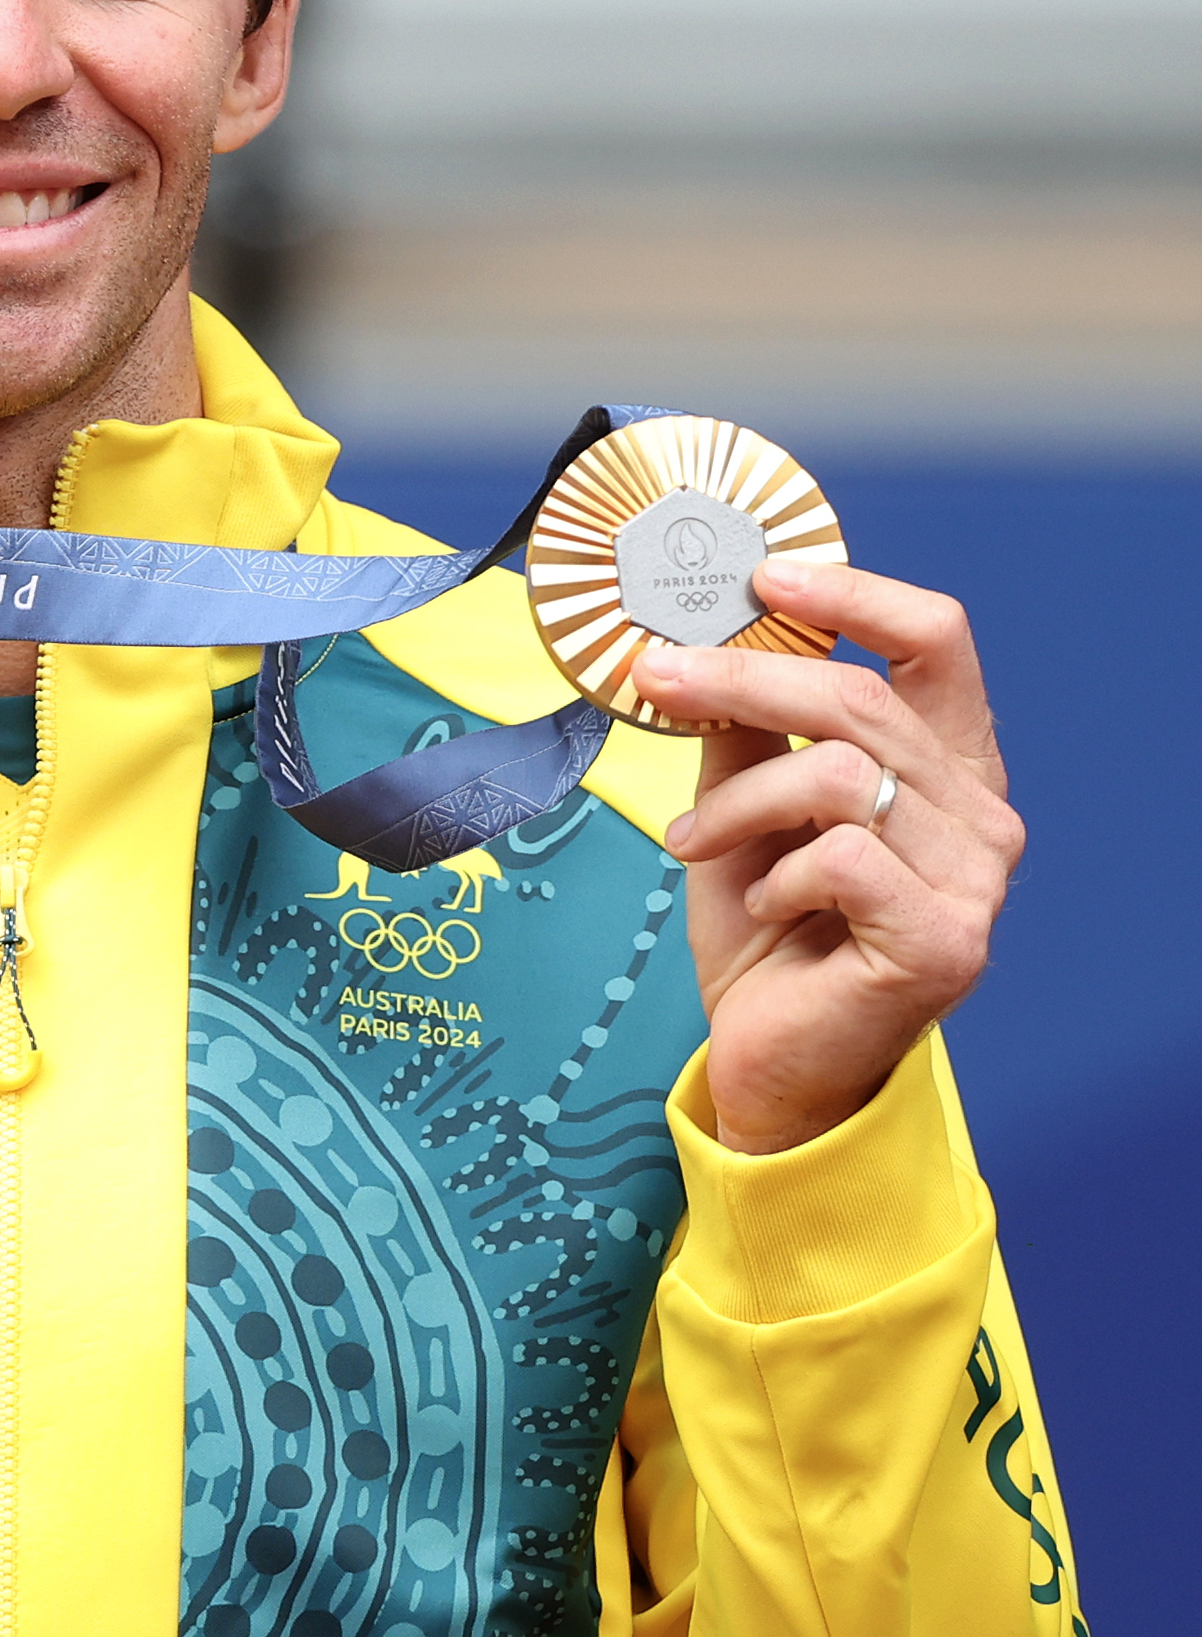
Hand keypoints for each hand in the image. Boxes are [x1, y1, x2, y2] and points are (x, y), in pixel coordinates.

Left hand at [632, 560, 1023, 1155]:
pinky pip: (839, 857)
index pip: (936, 644)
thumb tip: (695, 640)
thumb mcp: (744, 808)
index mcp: (946, 767)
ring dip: (740, 804)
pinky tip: (760, 907)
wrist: (772, 1058)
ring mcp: (977, 881)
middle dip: (740, 682)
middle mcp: (981, 815)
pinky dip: (773, 875)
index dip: (856, 597)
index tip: (766, 577)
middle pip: (860, 701)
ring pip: (840, 775)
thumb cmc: (766, 932)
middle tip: (656, 678)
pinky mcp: (946, 940)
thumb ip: (743, 729)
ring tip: (693, 843)